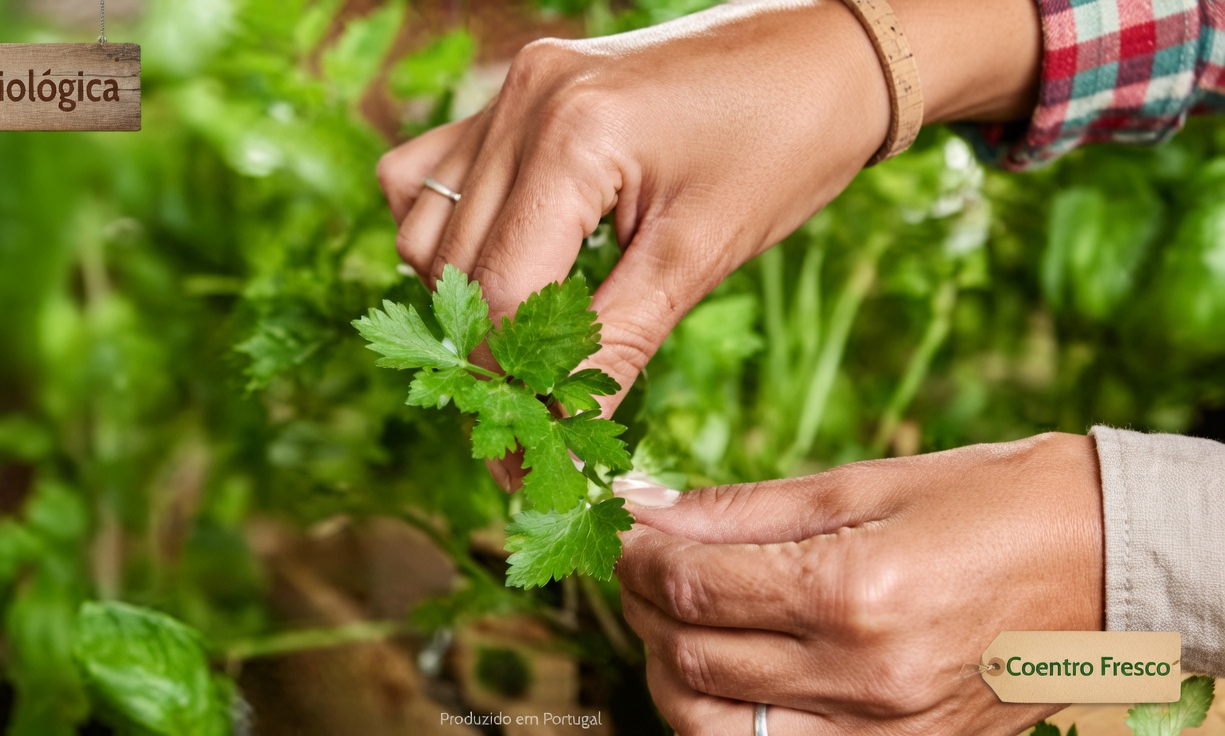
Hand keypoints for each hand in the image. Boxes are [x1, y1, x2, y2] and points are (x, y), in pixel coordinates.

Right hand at [376, 0, 1038, 488]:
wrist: (823, 55)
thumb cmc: (784, 147)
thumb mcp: (700, 256)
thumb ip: (615, 346)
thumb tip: (561, 437)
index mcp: (573, 134)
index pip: (499, 288)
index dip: (510, 381)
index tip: (530, 450)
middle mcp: (523, 99)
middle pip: (453, 264)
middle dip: (488, 352)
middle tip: (532, 415)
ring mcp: (511, 88)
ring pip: (425, 223)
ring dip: (463, 294)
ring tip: (528, 339)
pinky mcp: (514, 91)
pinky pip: (431, 172)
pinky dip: (451, 232)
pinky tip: (507, 261)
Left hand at [614, 433, 1103, 734]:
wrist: (1108, 563)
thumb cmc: (992, 502)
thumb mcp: (866, 481)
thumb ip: (745, 508)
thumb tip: (648, 507)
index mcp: (855, 589)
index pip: (695, 587)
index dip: (638, 557)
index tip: (626, 530)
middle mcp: (864, 675)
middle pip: (692, 658)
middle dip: (643, 609)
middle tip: (643, 568)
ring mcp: (884, 731)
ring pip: (715, 728)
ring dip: (670, 674)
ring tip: (675, 623)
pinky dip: (728, 718)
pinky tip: (728, 670)